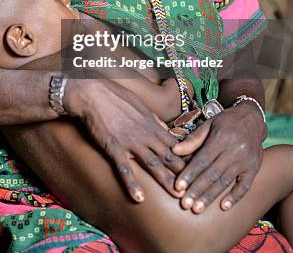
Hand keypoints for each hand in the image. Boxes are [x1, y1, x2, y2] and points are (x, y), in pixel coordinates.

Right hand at [64, 76, 185, 202]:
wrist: (93, 93)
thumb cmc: (115, 96)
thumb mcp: (139, 104)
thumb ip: (152, 119)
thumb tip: (164, 128)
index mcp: (152, 124)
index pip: (175, 144)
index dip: (188, 158)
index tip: (199, 168)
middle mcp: (145, 134)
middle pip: (168, 156)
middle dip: (183, 173)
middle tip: (196, 188)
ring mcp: (130, 141)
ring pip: (152, 163)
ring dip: (166, 180)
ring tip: (177, 195)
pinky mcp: (114, 147)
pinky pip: (124, 168)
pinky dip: (132, 183)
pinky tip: (139, 198)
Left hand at [171, 102, 265, 212]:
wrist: (253, 119)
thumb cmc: (226, 121)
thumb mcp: (209, 124)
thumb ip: (193, 139)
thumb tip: (174, 150)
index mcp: (220, 138)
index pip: (202, 159)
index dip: (190, 174)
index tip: (178, 187)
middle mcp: (234, 151)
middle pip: (213, 173)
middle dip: (198, 190)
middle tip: (185, 204)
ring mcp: (245, 161)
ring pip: (225, 181)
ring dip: (211, 196)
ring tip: (197, 209)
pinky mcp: (254, 169)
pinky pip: (245, 186)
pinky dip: (235, 197)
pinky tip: (223, 207)